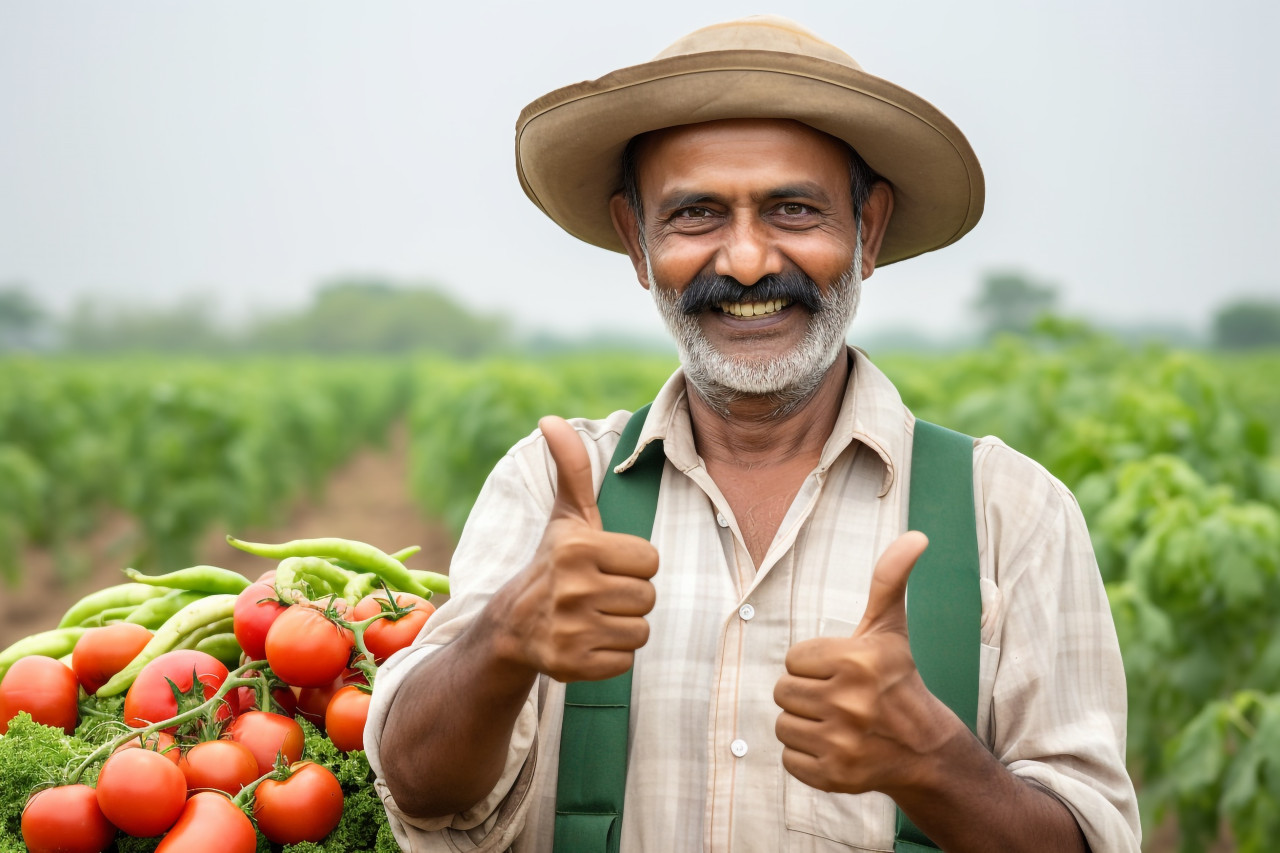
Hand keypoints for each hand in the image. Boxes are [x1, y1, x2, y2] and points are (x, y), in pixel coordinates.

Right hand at [488, 416, 659, 682]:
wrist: (511, 626)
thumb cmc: (553, 563)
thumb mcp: (566, 517)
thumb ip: (571, 468)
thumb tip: (550, 419)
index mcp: (579, 547)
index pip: (651, 560)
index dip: (633, 564)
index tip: (604, 566)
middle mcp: (573, 588)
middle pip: (649, 597)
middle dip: (629, 597)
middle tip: (598, 594)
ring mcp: (571, 629)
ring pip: (640, 631)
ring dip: (622, 626)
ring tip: (593, 617)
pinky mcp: (572, 665)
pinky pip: (625, 661)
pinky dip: (611, 655)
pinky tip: (586, 641)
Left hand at [773, 531, 957, 795]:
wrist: (923, 747)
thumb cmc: (896, 679)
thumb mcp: (889, 628)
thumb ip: (890, 578)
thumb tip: (916, 535)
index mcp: (857, 661)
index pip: (794, 658)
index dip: (814, 664)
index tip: (842, 671)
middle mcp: (850, 703)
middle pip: (783, 691)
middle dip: (806, 692)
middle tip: (839, 698)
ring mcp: (842, 743)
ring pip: (783, 724)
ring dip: (804, 723)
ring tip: (837, 722)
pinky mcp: (834, 776)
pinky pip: (789, 759)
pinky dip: (806, 756)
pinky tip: (836, 747)